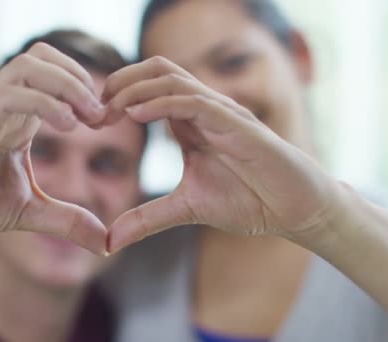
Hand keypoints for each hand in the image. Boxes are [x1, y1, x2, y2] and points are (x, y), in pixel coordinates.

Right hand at [0, 43, 107, 253]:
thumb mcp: (27, 213)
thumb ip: (67, 220)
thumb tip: (106, 242)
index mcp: (19, 118)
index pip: (57, 77)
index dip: (90, 92)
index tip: (109, 122)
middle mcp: (5, 107)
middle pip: (45, 55)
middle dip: (83, 77)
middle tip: (102, 115)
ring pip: (30, 65)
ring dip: (69, 83)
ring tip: (90, 118)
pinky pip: (11, 94)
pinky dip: (46, 102)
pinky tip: (67, 128)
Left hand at [103, 57, 342, 251]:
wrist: (294, 210)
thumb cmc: (248, 201)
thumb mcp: (186, 208)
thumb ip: (148, 219)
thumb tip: (110, 241)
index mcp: (190, 123)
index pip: (149, 88)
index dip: (117, 97)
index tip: (93, 121)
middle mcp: (203, 110)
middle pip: (157, 70)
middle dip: (121, 82)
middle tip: (94, 110)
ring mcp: (221, 113)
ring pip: (172, 78)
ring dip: (135, 89)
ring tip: (108, 110)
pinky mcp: (237, 123)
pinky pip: (195, 101)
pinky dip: (162, 102)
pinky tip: (136, 114)